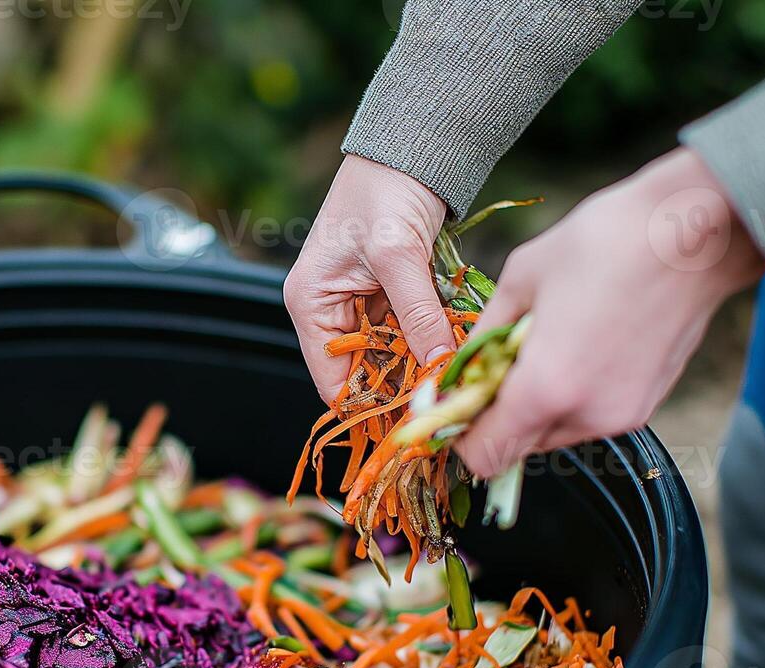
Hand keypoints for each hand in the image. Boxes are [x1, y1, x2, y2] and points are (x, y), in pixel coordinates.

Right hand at [285, 155, 455, 403]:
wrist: (410, 148)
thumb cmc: (384, 190)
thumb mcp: (398, 256)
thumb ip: (417, 315)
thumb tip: (438, 365)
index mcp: (310, 304)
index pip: (333, 380)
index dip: (369, 406)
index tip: (410, 421)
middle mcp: (330, 310)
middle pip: (364, 372)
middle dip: (401, 386)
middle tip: (440, 402)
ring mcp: (361, 304)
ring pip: (391, 357)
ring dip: (420, 366)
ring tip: (451, 380)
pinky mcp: (391, 296)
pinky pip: (409, 334)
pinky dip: (430, 342)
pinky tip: (454, 352)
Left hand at [456, 147, 764, 476]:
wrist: (697, 230)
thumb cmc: (605, 242)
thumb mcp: (521, 280)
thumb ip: (483, 338)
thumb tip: (459, 368)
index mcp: (545, 389)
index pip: (484, 455)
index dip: (462, 433)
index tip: (458, 399)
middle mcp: (585, 416)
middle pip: (518, 448)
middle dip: (499, 415)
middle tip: (499, 362)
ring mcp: (621, 415)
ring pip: (554, 433)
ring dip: (537, 404)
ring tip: (546, 343)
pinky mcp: (647, 404)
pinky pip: (589, 417)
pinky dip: (572, 395)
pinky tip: (581, 343)